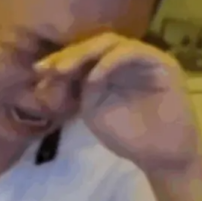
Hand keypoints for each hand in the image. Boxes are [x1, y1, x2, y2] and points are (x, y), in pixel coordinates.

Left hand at [34, 33, 200, 173]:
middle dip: (68, 54)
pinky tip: (93, 78)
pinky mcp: (162, 63)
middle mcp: (125, 57)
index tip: (38, 72)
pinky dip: (110, 62)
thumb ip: (79, 88)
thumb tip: (58, 70)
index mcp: (108, 67)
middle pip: (92, 44)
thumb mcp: (92, 110)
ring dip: (84, 53)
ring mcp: (144, 58)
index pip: (82, 54)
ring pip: (110, 42)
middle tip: (48, 69)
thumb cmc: (128, 136)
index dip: (59, 60)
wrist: (162, 158)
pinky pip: (131, 52)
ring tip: (63, 70)